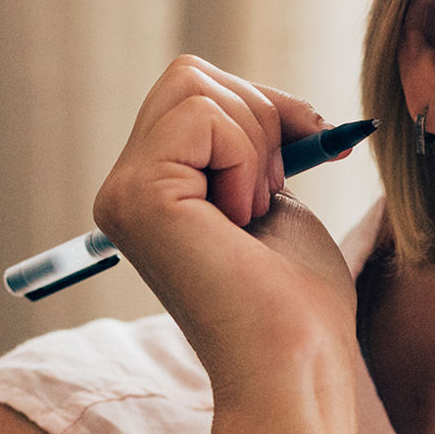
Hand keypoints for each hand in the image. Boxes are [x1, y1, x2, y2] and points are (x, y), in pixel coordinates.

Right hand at [89, 55, 359, 391]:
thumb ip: (250, 145)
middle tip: (273, 190)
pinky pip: (202, 116)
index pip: (195, 90)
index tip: (312, 144)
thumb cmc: (298, 298)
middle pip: (188, 74)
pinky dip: (243, 158)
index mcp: (153, 190)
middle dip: (260, 114)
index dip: (264, 105)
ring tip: (253, 211)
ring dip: (254, 140)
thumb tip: (267, 96)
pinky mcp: (136, 197)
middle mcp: (123, 190)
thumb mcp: (272, 195)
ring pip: (193, 84)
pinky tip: (239, 220)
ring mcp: (121, 193)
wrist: (295, 360)